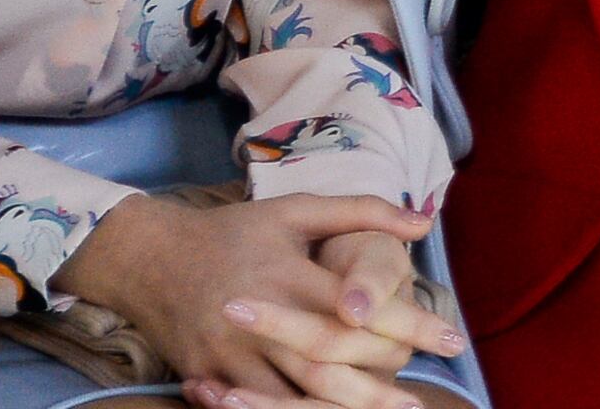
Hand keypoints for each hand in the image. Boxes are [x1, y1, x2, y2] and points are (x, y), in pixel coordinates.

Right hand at [51, 190, 457, 408]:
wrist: (149, 259)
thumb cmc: (233, 232)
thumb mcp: (295, 210)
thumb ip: (361, 212)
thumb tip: (423, 223)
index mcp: (287, 277)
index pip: (358, 309)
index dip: (408, 326)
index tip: (451, 338)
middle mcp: (258, 320)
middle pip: (327, 364)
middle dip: (378, 383)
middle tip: (418, 396)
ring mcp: (229, 355)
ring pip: (292, 396)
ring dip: (341, 408)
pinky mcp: (209, 377)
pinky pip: (255, 407)